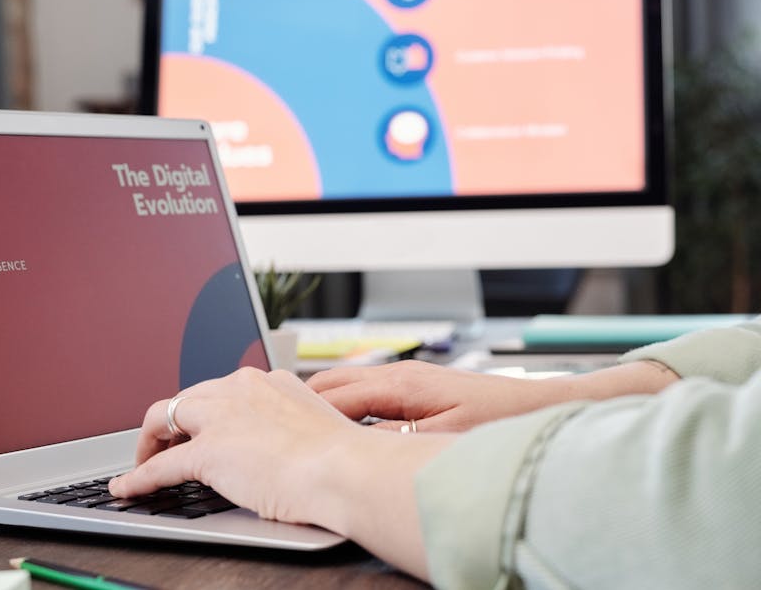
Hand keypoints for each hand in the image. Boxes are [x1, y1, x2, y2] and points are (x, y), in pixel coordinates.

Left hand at [109, 367, 359, 523]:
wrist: (345, 470)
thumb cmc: (344, 458)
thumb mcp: (318, 425)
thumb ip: (294, 425)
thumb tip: (288, 445)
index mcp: (269, 381)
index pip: (222, 389)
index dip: (205, 410)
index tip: (201, 425)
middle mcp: (241, 388)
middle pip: (188, 398)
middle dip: (173, 421)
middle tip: (167, 443)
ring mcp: (221, 418)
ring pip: (164, 416)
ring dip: (149, 440)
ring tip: (143, 460)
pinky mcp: (207, 452)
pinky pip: (160, 465)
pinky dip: (138, 477)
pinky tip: (127, 488)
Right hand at [308, 358, 680, 431]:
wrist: (543, 405)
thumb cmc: (501, 424)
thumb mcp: (443, 440)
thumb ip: (393, 438)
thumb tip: (352, 442)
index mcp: (401, 384)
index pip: (333, 396)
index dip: (300, 415)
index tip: (274, 429)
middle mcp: (399, 374)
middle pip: (331, 384)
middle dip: (300, 404)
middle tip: (273, 427)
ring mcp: (407, 378)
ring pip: (346, 385)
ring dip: (321, 404)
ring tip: (295, 427)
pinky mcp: (417, 387)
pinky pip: (365, 392)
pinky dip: (344, 406)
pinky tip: (340, 427)